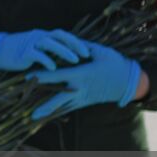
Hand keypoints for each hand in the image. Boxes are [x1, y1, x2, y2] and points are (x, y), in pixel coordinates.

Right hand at [0, 29, 89, 71]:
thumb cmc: (20, 52)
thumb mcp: (36, 48)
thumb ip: (49, 51)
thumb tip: (67, 58)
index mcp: (44, 35)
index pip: (63, 34)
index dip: (76, 41)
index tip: (89, 50)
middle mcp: (39, 36)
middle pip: (60, 36)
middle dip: (74, 45)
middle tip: (86, 55)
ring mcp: (31, 43)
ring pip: (50, 43)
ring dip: (64, 51)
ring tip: (75, 61)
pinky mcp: (24, 52)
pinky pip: (37, 55)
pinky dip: (47, 60)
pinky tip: (54, 67)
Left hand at [27, 42, 141, 118]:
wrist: (128, 82)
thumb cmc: (115, 63)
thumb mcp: (100, 51)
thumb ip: (82, 46)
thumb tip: (68, 40)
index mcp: (82, 74)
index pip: (58, 75)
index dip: (42, 76)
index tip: (27, 76)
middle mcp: (81, 88)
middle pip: (59, 98)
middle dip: (44, 104)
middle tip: (29, 110)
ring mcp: (83, 97)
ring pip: (63, 106)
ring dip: (48, 110)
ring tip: (34, 117)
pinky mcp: (85, 101)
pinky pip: (69, 108)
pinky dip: (58, 111)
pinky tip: (47, 115)